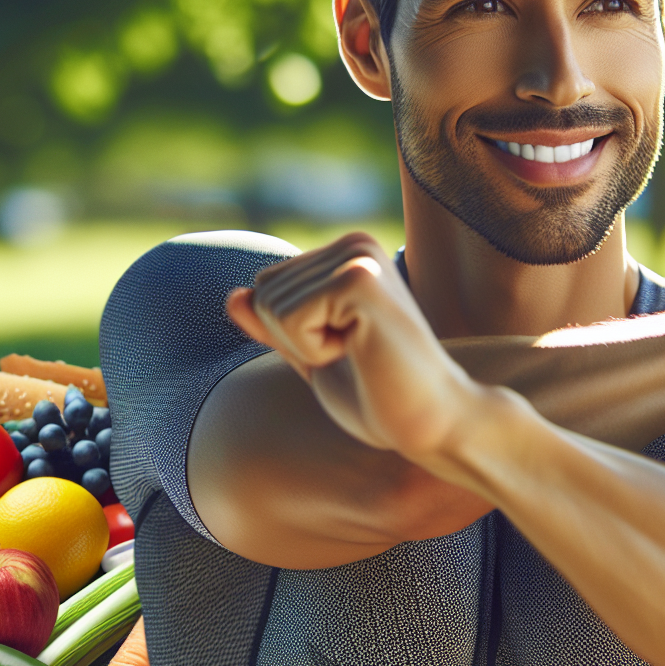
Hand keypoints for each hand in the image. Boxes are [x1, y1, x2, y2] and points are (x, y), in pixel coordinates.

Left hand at [226, 233, 478, 459]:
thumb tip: (232, 296)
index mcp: (348, 254)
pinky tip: (362, 353)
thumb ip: (274, 326)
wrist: (431, 421)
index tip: (348, 349)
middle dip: (295, 340)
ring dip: (308, 348)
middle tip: (356, 355)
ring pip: (272, 306)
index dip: (291, 336)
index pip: (265, 287)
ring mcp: (359, 257)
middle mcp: (356, 243)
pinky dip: (315, 351)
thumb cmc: (378, 394)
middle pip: (263, 292)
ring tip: (362, 354)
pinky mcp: (360, 279)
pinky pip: (290, 319)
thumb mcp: (311, 356)